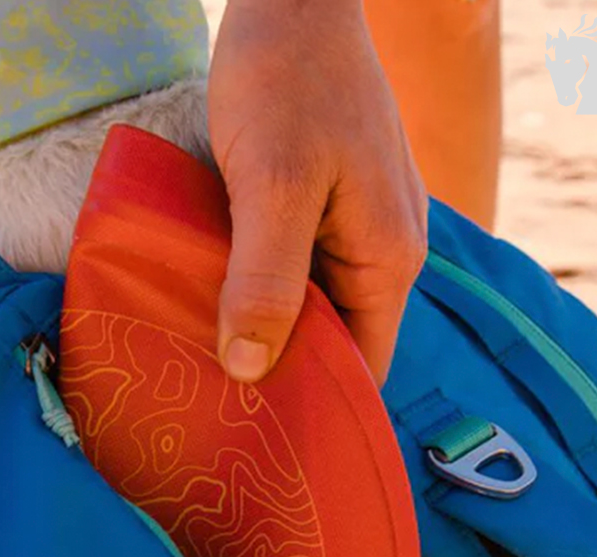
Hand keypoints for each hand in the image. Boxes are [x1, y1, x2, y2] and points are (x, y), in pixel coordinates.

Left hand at [208, 0, 427, 386]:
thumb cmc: (288, 80)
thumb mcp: (272, 186)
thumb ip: (265, 281)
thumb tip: (246, 370)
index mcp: (388, 261)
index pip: (365, 367)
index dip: (319, 405)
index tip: (259, 435)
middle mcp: (384, 252)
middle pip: (338, 341)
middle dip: (283, 373)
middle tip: (218, 407)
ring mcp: (359, 226)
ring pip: (314, 305)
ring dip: (267, 329)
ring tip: (207, 362)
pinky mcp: (329, 203)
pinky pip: (300, 266)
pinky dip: (263, 287)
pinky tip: (216, 298)